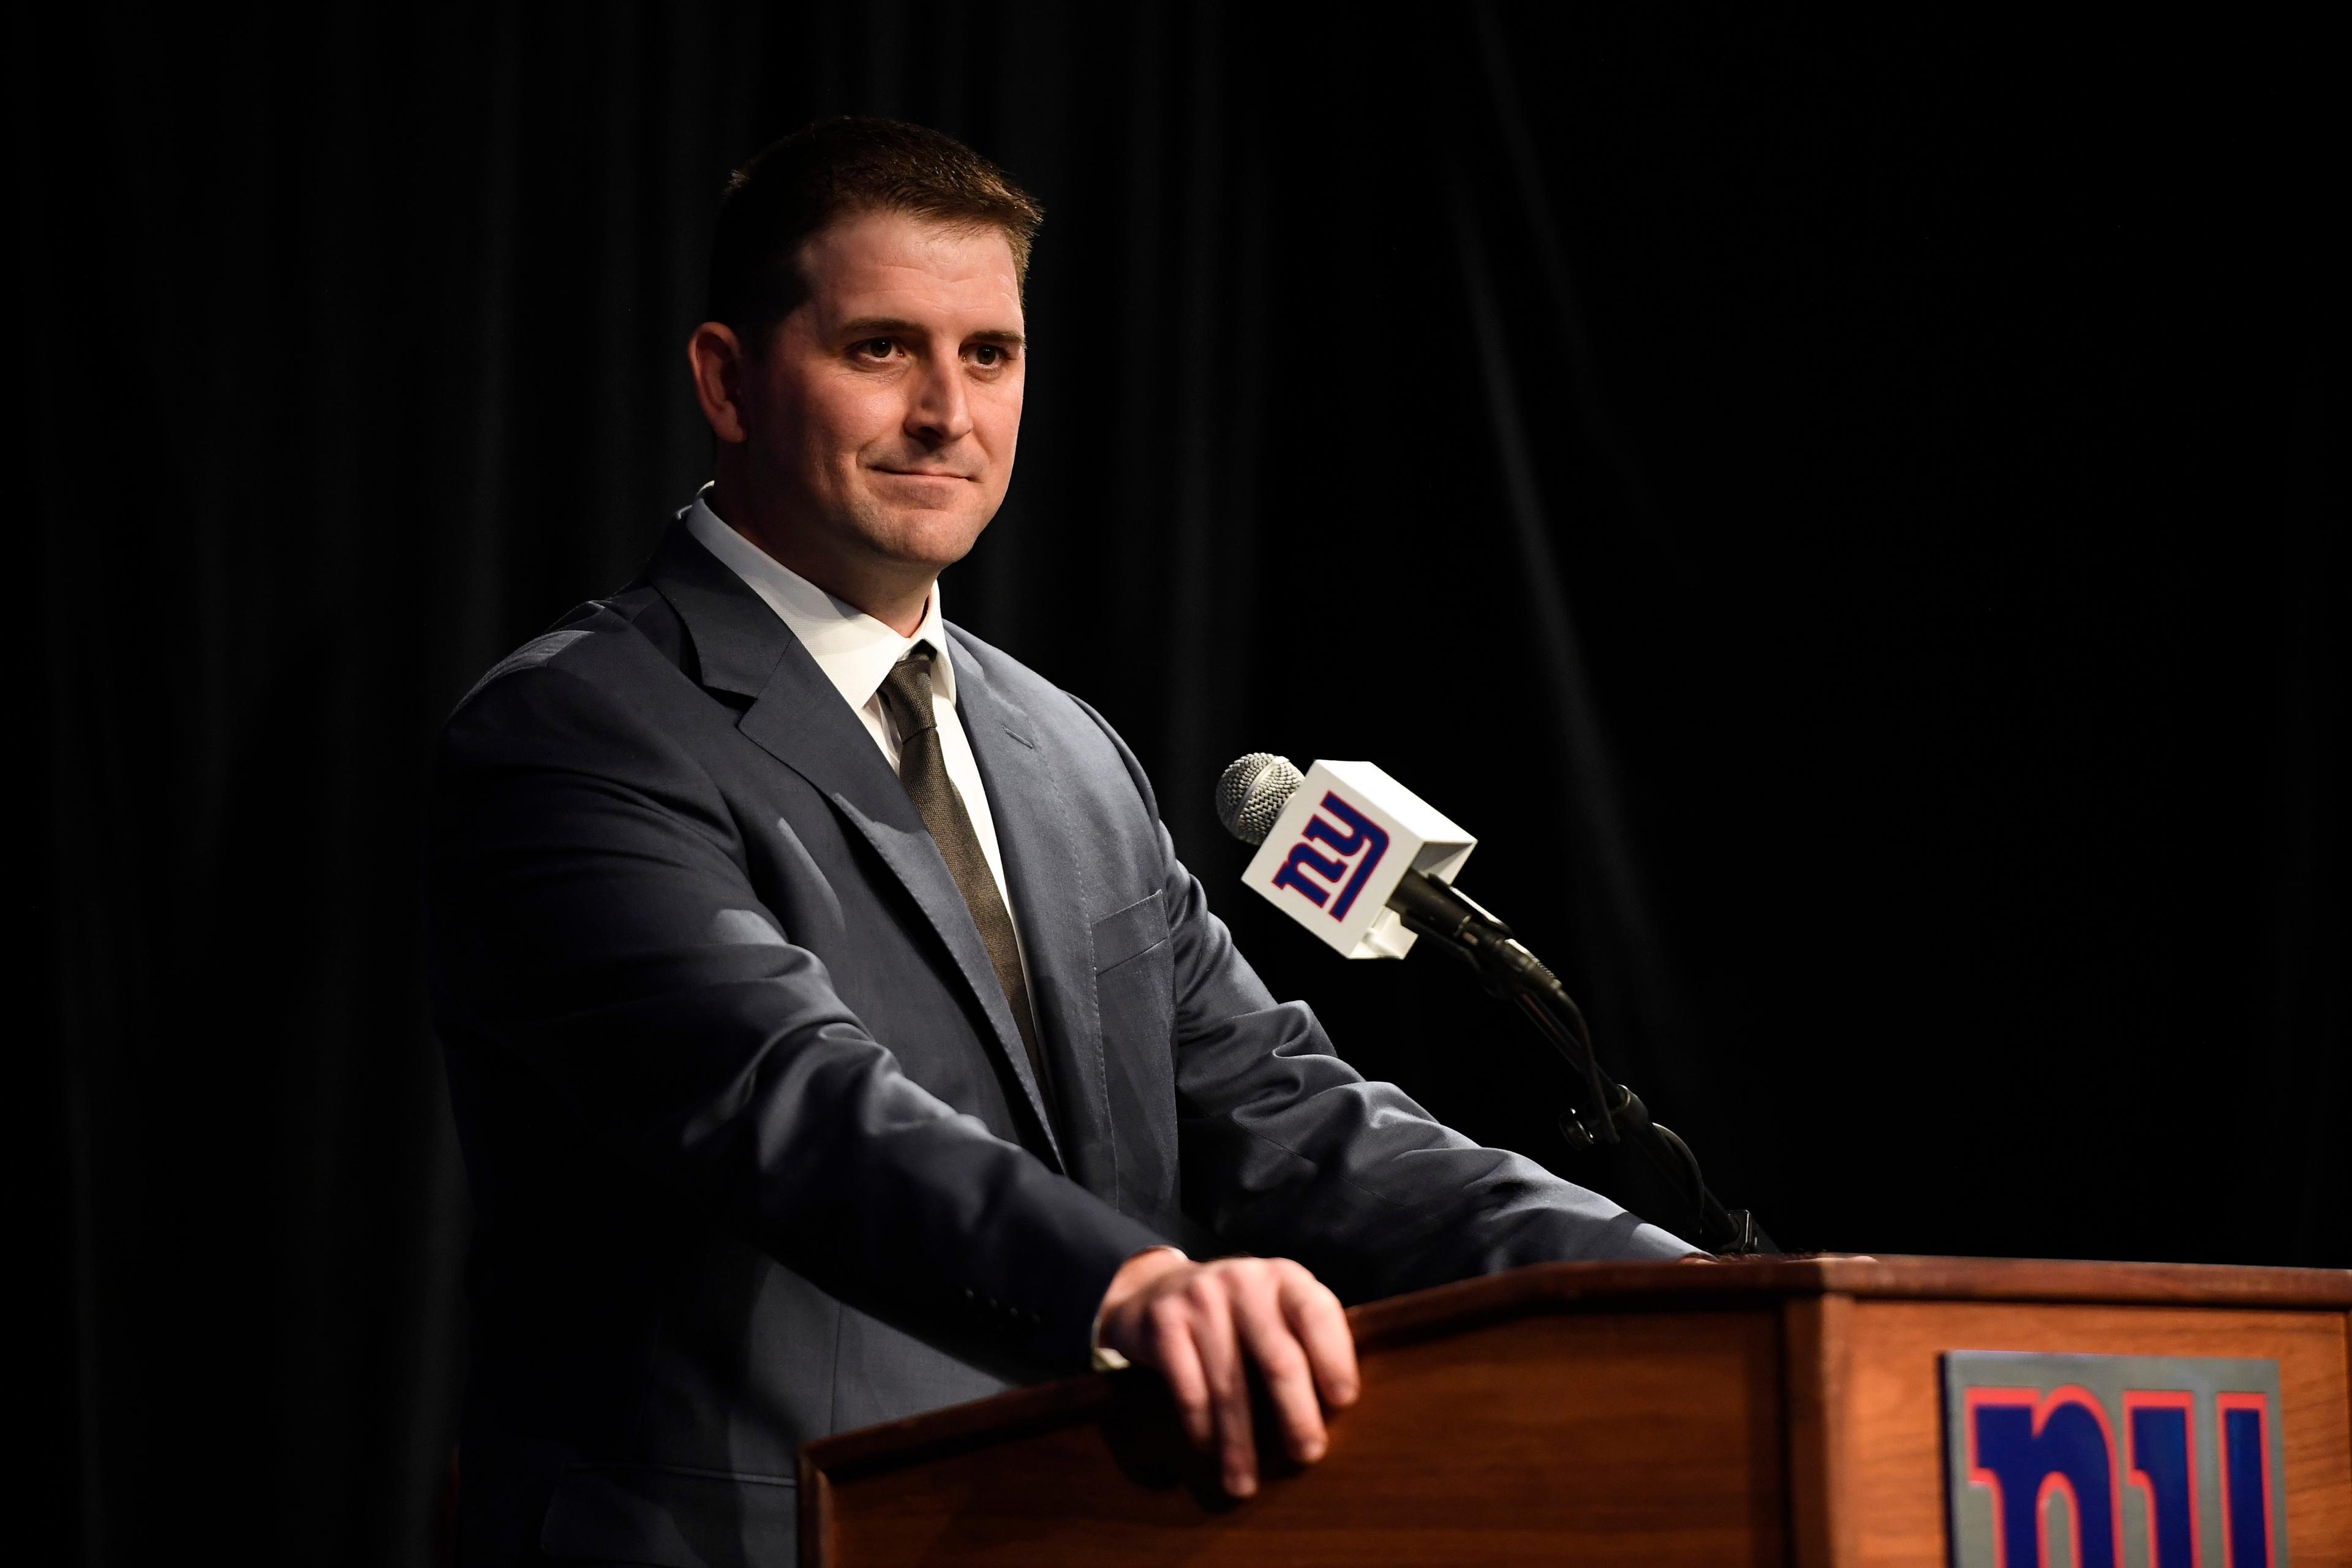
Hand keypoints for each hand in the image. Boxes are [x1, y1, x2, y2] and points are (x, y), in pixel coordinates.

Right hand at [1094, 1251, 1358, 1497]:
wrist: (1155, 1289)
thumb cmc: (1236, 1316)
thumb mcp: (1274, 1309)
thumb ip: (1305, 1340)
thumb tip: (1339, 1412)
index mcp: (1285, 1278)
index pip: (1317, 1313)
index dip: (1333, 1357)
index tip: (1344, 1402)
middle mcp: (1245, 1281)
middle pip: (1279, 1358)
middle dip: (1296, 1414)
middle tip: (1307, 1454)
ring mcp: (1201, 1297)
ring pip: (1229, 1385)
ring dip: (1240, 1442)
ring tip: (1245, 1483)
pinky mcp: (1164, 1321)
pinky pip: (1188, 1388)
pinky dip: (1201, 1428)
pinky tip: (1209, 1452)